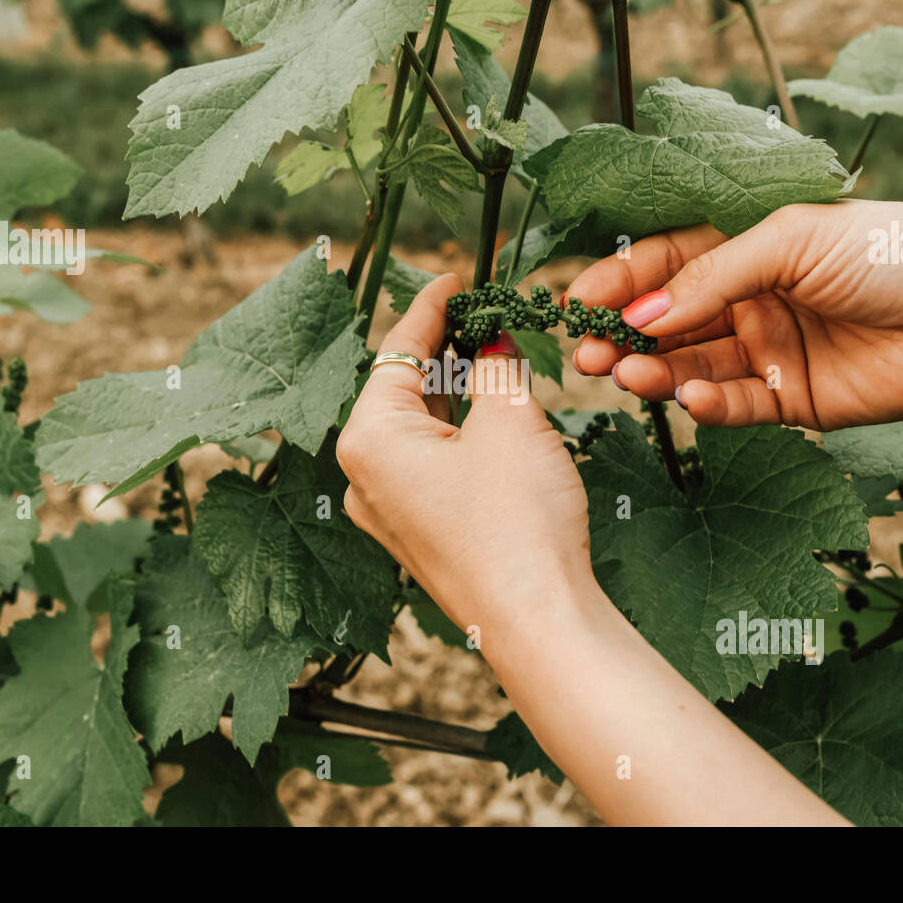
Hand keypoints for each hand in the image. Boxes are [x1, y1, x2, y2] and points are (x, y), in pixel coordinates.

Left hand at [337, 273, 595, 639]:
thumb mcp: (510, 422)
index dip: (431, 307)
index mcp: (368, 437)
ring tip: (497, 358)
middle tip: (487, 315)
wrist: (539, 622)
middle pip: (404, 390)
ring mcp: (389, 511)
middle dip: (447, 351)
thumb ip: (495, 367)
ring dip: (457, 392)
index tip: (458, 279)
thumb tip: (491, 341)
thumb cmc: (517, 524)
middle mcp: (364, 476)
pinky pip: (431, 466)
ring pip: (420, 429)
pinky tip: (494, 416)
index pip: (398, 351)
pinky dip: (460, 433)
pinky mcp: (419, 534)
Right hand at [566, 200, 902, 429]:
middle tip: (587, 355)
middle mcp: (749, 298)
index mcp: (747, 246)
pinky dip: (707, 405)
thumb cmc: (892, 252)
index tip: (577, 305)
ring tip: (629, 376)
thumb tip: (642, 315)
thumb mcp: (793, 239)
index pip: (663, 264)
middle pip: (667, 321)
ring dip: (655, 372)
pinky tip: (689, 398)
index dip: (618, 283)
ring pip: (691, 366)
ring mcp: (767, 350)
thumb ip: (713, 276)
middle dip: (622, 337)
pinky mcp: (790, 399)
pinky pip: (735, 407)